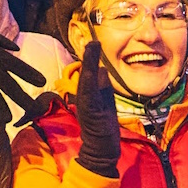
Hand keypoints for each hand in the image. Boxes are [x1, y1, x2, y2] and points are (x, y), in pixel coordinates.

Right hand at [72, 41, 120, 177]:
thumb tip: (102, 69)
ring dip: (89, 65)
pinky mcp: (90, 112)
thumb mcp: (103, 99)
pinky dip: (89, 84)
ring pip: (87, 81)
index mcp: (89, 91)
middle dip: (89, 56)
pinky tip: (94, 73)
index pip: (89, 70)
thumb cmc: (101, 124)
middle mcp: (85, 95)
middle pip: (86, 72)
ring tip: (92, 48)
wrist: (101, 147)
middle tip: (92, 40)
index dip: (91, 56)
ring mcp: (86, 103)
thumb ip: (101, 84)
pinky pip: (89, 95)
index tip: (94, 42)